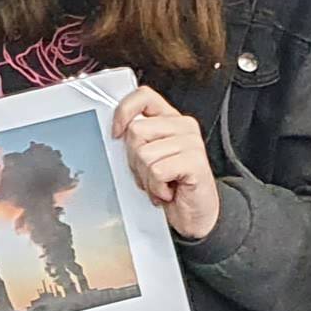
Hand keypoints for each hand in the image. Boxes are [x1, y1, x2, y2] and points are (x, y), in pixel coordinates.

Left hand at [111, 86, 219, 241]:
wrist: (194, 214)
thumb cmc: (170, 186)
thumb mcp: (147, 158)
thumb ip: (136, 140)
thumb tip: (115, 132)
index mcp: (170, 120)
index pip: (143, 96)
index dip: (124, 111)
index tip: (116, 133)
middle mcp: (183, 126)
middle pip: (136, 131)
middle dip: (134, 160)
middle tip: (149, 174)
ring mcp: (191, 142)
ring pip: (144, 154)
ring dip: (146, 178)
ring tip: (160, 184)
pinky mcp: (195, 161)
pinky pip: (157, 171)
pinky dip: (157, 188)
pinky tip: (168, 191)